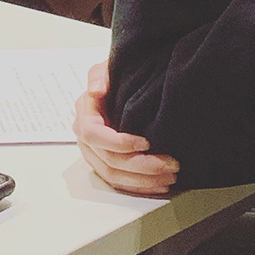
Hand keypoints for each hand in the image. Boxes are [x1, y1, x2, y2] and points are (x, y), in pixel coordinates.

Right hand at [76, 61, 179, 197]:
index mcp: (85, 114)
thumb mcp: (107, 68)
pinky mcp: (105, 163)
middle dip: (141, 166)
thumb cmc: (116, 77)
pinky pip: (118, 182)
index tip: (146, 142)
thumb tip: (96, 91)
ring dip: (143, 180)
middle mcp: (86, 137)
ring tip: (169, 177)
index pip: (94, 135)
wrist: (121, 85)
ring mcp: (94, 153)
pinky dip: (139, 186)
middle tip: (169, 164)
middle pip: (108, 161)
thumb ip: (100, 76)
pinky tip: (158, 184)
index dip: (120, 142)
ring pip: (113, 176)